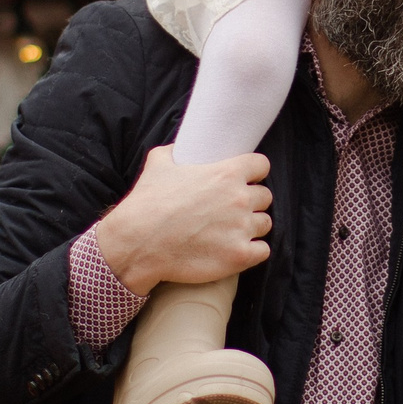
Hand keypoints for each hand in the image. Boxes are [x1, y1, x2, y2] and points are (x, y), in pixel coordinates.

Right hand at [93, 146, 271, 292]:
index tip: (247, 179)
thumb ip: (175, 151)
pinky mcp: (239, 255)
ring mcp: (242, 228)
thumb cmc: (147, 202)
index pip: (261, 166)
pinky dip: (253, 251)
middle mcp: (240, 199)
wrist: (138, 242)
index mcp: (227, 173)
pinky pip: (262, 251)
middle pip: (264, 196)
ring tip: (232, 231)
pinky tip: (237, 250)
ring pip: (264, 223)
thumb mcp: (158, 164)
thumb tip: (181, 147)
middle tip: (233, 210)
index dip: (254, 172)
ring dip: (252, 226)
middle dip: (251, 202)